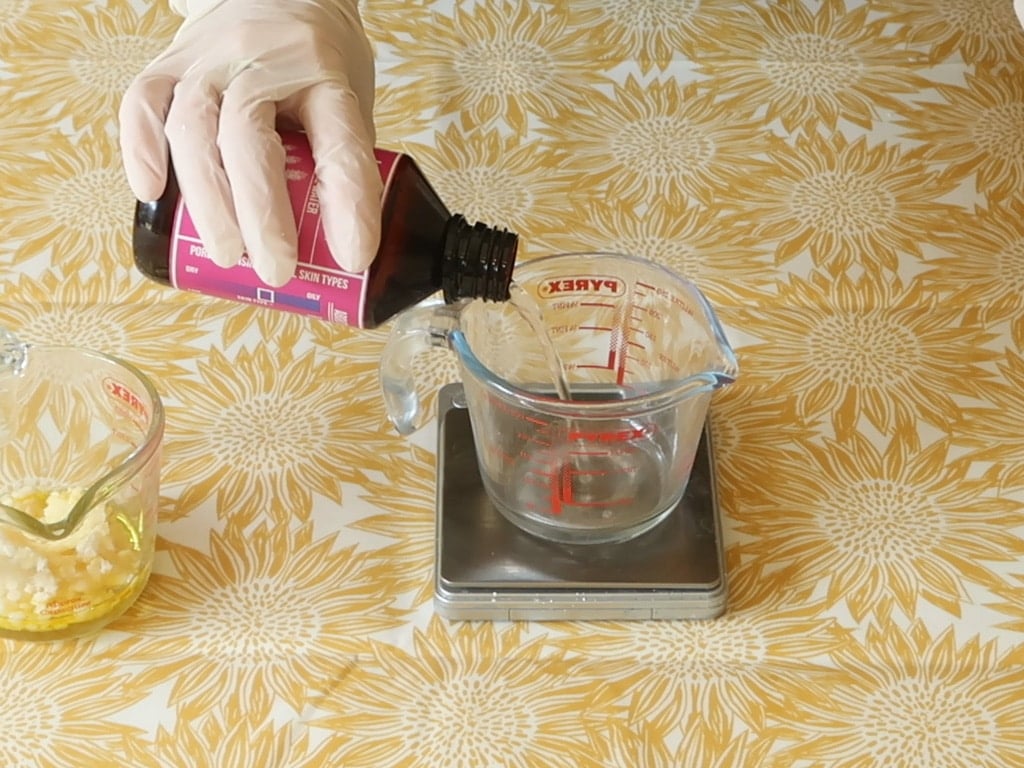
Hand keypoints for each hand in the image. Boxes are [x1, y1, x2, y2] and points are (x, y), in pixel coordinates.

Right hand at [119, 0, 380, 285]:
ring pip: (193, 125)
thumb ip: (345, 163)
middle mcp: (263, 59)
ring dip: (207, 200)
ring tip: (225, 254)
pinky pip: (142, 101)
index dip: (348, 202)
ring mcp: (209, 58)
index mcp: (325, 73)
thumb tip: (345, 254)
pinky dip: (140, 148)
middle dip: (262, 214)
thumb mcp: (352, 100)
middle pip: (250, 135)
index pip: (340, 139)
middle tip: (274, 270)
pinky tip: (150, 192)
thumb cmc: (318, 62)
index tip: (353, 258)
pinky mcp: (169, 62)